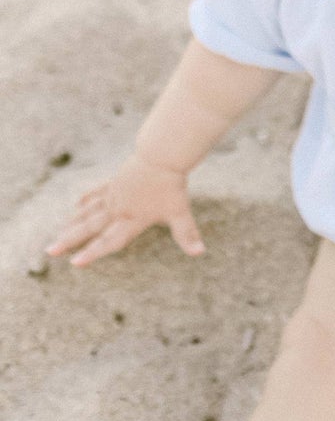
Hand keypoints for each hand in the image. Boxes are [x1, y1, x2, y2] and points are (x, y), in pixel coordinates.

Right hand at [47, 154, 204, 266]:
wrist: (161, 158)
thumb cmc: (171, 186)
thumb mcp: (181, 213)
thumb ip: (187, 234)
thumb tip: (199, 252)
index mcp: (132, 219)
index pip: (110, 241)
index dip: (93, 253)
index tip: (75, 263)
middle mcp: (118, 209)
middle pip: (90, 228)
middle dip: (69, 240)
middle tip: (50, 250)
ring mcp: (113, 195)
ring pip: (87, 212)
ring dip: (72, 224)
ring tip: (57, 234)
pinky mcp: (114, 183)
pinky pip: (95, 194)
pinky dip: (85, 201)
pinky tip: (76, 207)